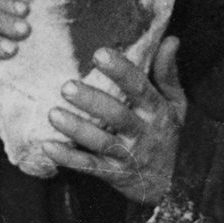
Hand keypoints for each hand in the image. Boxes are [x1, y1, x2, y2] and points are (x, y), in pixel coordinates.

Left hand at [45, 36, 186, 205]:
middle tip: (67, 87)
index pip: (140, 87)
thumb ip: (168, 72)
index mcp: (157, 110)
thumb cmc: (170, 134)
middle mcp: (143, 132)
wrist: (175, 183)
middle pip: (117, 115)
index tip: (100, 53)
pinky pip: (89, 167)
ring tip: (53, 114)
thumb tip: (170, 39)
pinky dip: (68, 158)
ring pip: (101, 141)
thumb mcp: (176, 103)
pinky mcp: (114, 173)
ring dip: (77, 129)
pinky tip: (47, 147)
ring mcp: (128, 154)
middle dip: (92, 101)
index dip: (121, 71)